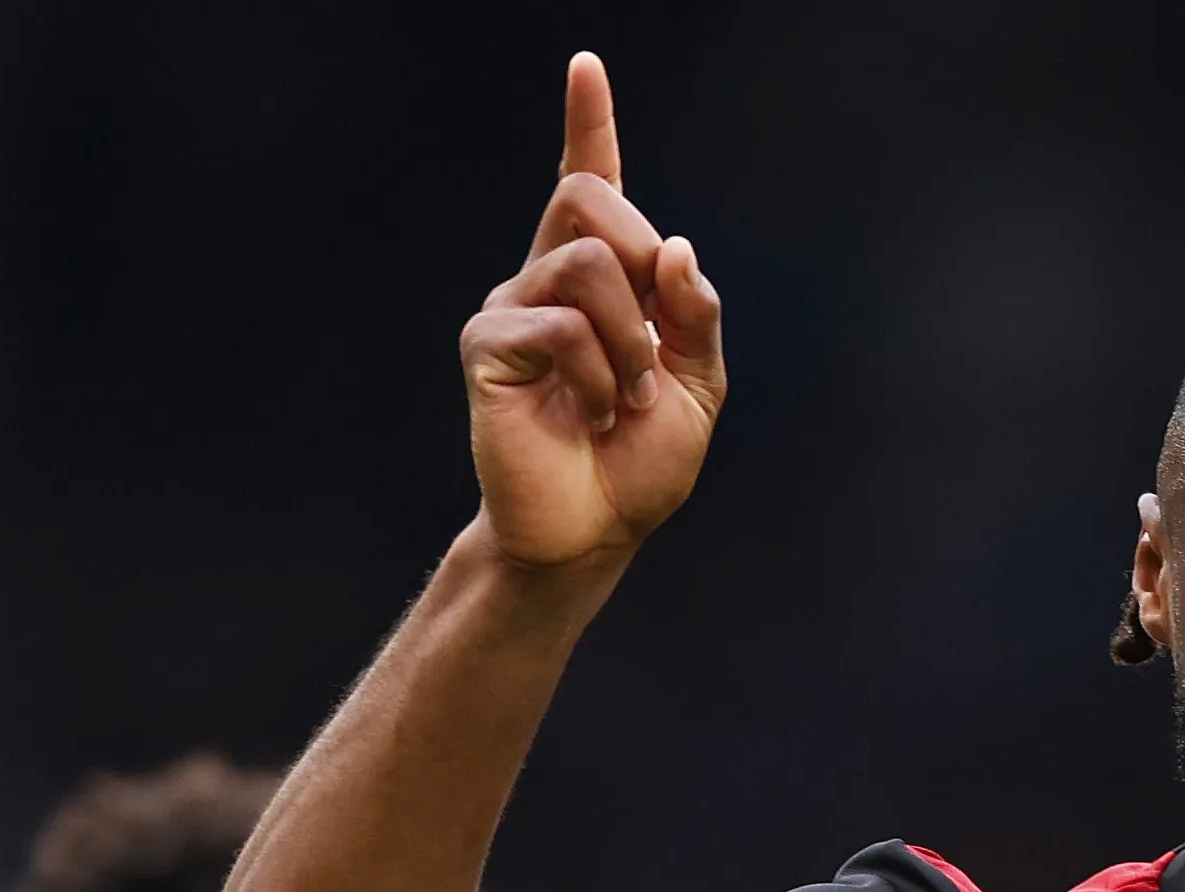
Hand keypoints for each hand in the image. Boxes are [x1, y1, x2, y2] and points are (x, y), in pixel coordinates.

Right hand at [463, 54, 728, 569]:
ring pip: (584, 264)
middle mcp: (545, 277)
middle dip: (640, 254)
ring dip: (630, 339)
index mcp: (598, 279)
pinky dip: (598, 371)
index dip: (589, 123)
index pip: (590, 183)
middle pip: (587, 197)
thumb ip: (694, 315)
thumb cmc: (638, 463)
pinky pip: (557, 323)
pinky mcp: (486, 344)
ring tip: (628, 397)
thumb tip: (678, 248)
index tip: (586, 65)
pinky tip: (596, 409)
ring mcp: (510, 306)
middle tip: (652, 342)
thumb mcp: (698, 385)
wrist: (593, 533)